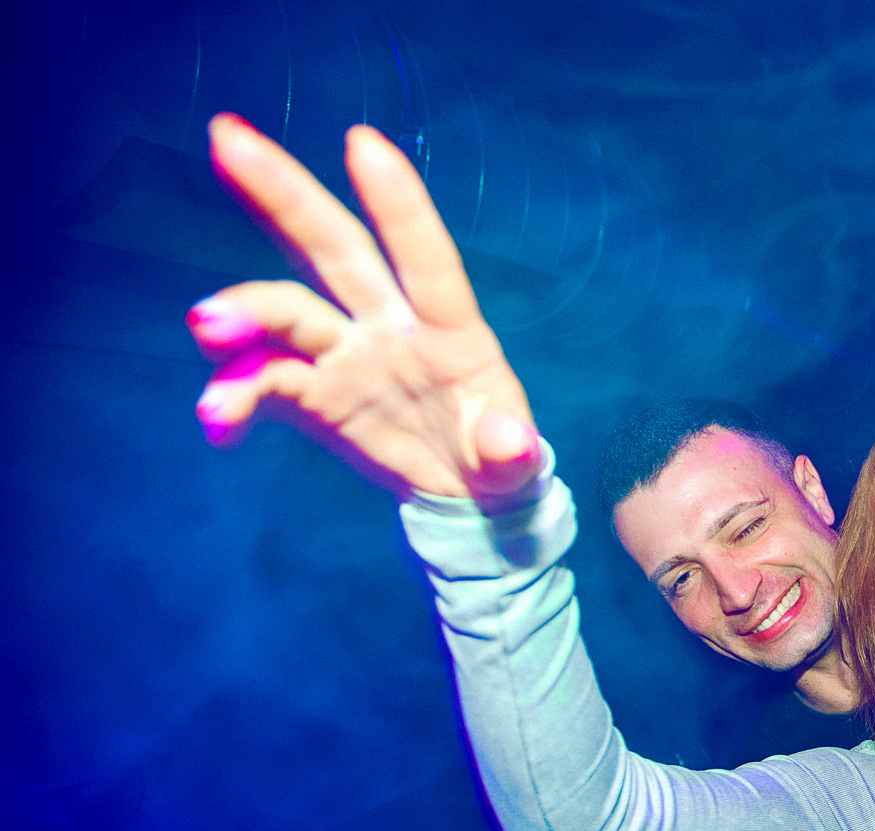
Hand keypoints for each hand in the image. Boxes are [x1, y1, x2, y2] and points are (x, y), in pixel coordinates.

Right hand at [188, 114, 540, 501]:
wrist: (461, 495)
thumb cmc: (499, 460)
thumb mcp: (514, 464)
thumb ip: (511, 452)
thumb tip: (510, 444)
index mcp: (451, 329)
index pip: (426, 257)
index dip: (396, 203)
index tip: (362, 140)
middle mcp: (390, 325)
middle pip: (334, 248)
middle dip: (284, 193)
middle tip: (227, 137)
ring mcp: (346, 355)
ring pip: (286, 309)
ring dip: (244, 311)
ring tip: (206, 327)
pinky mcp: (313, 393)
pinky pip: (261, 382)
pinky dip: (233, 397)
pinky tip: (216, 420)